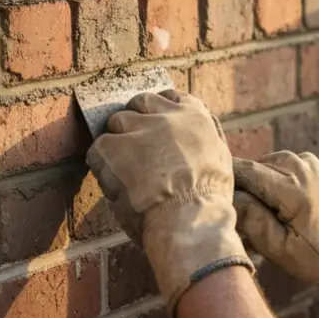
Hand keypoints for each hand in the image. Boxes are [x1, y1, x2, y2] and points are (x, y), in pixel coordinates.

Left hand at [87, 90, 251, 315]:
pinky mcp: (112, 147)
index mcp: (195, 115)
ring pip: (116, 122)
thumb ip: (207, 137)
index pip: (170, 98)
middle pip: (140, 104)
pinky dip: (101, 165)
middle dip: (135, 122)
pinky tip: (113, 183)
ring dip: (117, 142)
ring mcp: (137, 128)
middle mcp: (166, 115)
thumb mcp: (221, 158)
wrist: (190, 219)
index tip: (155, 125)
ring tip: (123, 169)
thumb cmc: (208, 198)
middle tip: (134, 148)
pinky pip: (97, 148)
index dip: (159, 112)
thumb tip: (201, 130)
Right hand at [233, 151, 318, 317]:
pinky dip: (290, 178)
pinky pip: (301, 167)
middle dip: (249, 179)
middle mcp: (308, 169)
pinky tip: (289, 200)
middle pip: (263, 163)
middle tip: (241, 202)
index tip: (216, 187)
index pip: (249, 170)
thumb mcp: (277, 247)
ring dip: (269, 176)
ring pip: (281, 162)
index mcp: (293, 188)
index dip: (230, 178)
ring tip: (265, 202)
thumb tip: (230, 196)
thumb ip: (252, 218)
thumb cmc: (313, 258)